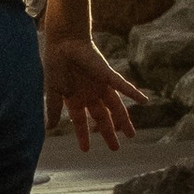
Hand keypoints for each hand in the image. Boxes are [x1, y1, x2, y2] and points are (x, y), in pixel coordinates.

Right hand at [43, 29, 146, 152]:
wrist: (62, 43)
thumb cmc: (56, 64)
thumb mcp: (53, 91)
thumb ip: (54, 109)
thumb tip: (50, 128)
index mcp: (76, 98)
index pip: (81, 121)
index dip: (83, 135)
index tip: (86, 150)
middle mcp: (90, 94)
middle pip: (102, 118)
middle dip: (108, 132)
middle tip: (115, 148)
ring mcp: (100, 86)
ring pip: (116, 107)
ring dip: (123, 120)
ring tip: (131, 135)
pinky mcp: (107, 75)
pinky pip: (123, 86)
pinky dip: (134, 93)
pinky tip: (144, 101)